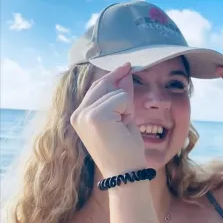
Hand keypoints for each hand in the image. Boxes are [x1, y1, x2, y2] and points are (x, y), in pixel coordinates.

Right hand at [70, 62, 144, 176]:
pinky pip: (121, 99)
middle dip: (121, 85)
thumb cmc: (124, 148)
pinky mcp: (95, 116)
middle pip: (103, 84)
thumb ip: (120, 95)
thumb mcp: (122, 117)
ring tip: (123, 127)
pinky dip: (128, 111)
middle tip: (130, 91)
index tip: (126, 65)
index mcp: (80, 116)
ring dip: (126, 107)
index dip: (113, 76)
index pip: (97, 88)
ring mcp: (85, 114)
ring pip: (115, 92)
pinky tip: (123, 126)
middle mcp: (78, 114)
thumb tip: (125, 72)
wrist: (125, 173)